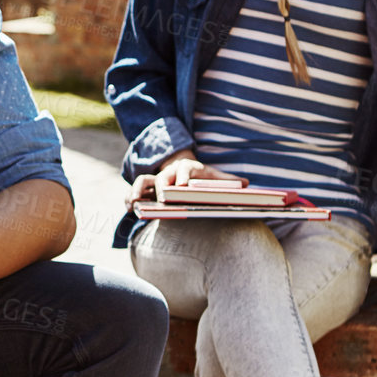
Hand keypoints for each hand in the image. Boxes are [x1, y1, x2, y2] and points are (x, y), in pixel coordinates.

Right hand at [125, 150, 243, 205]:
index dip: (184, 176)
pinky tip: (130, 208)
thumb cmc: (200, 177)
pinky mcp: (147, 189)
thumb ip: (228, 180)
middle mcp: (170, 172)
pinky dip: (130, 198)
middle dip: (162, 186)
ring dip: (139, 191)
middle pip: (163, 177)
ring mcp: (157, 180)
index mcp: (188, 167)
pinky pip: (135, 191)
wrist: (182, 168)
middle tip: (163, 199)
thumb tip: (246, 183)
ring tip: (136, 203)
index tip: (183, 186)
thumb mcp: (214, 176)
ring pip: (144, 181)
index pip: (186, 169)